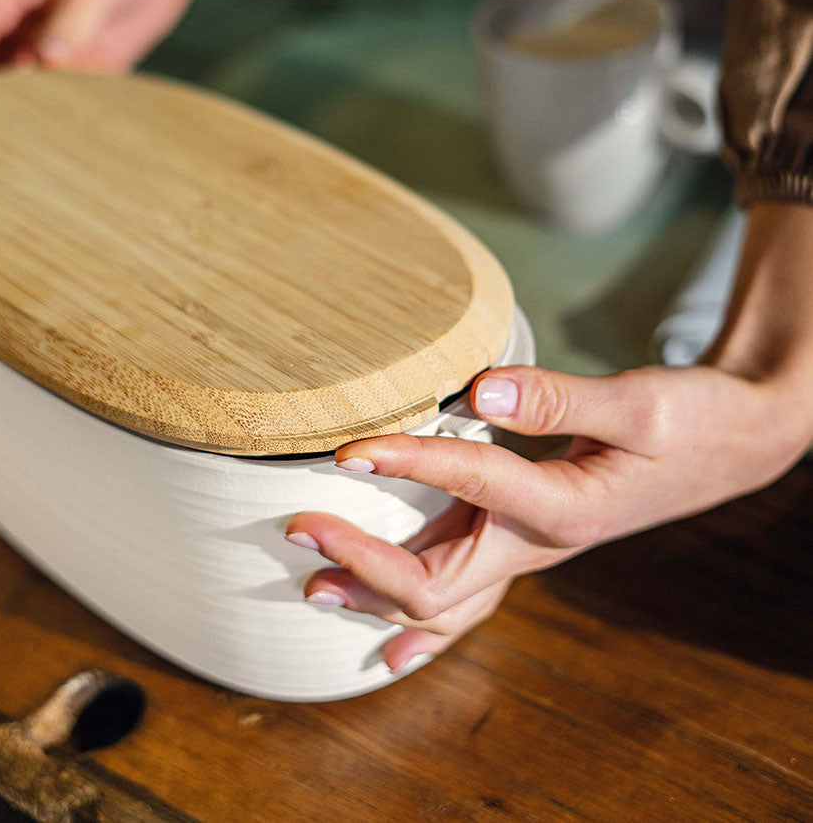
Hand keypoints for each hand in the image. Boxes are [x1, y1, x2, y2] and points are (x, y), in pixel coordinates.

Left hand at [286, 361, 810, 672]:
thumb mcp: (641, 405)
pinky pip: (467, 597)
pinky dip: (424, 621)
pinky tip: (391, 642)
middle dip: (363, 560)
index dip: (409, 461)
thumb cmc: (694, 422)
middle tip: (299, 528)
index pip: (474, 481)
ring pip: (444, 599)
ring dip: (376, 595)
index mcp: (565, 507)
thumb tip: (481, 389)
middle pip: (437, 580)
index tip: (349, 447)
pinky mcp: (526, 540)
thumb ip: (561, 400)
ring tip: (313, 588)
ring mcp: (529, 550)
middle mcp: (537, 542)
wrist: (732, 445)